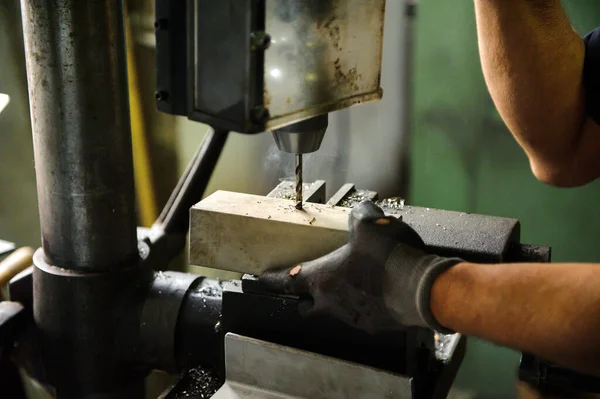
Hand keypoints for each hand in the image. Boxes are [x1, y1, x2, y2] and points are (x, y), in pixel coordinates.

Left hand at [259, 201, 460, 333]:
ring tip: (353, 285)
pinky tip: (378, 294)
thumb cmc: (390, 258)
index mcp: (324, 278)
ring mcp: (353, 318)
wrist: (422, 290)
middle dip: (304, 298)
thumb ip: (358, 216)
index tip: (261, 280)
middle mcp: (333, 303)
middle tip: (308, 289)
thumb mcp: (370, 225)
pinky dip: (365, 306)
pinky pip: (363, 316)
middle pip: (307, 306)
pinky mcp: (375, 326)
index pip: (287, 281)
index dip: (272, 280)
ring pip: (336, 312)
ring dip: (337, 301)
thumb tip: (359, 211)